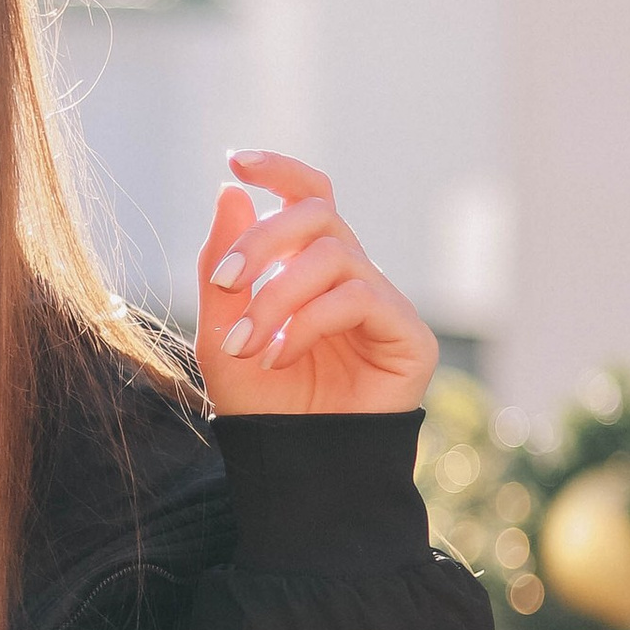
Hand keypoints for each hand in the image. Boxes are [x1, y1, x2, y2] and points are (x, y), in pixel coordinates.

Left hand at [195, 149, 437, 416]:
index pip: (310, 198)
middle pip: (318, 215)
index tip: (237, 162)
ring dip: (277, 295)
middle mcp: (352, 276)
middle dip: (263, 241)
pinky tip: (282, 357)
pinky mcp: (408, 336)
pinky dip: (309, 322)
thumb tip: (229, 191)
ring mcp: (383, 303)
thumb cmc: (262, 406)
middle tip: (225, 282)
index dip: (281, 171)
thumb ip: (221, 267)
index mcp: (311, 268)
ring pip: (333, 256)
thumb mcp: (222, 333)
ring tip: (249, 346)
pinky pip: (358, 297)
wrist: (294, 468)